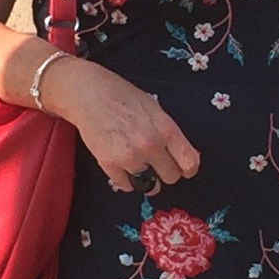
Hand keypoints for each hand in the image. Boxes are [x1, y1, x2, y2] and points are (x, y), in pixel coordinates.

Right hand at [37, 55, 199, 192]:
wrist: (88, 93)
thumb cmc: (122, 96)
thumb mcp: (155, 109)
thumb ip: (169, 134)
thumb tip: (183, 155)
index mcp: (166, 128)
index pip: (190, 162)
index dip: (188, 168)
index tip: (183, 169)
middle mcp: (150, 144)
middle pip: (171, 177)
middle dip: (165, 172)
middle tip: (156, 164)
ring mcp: (130, 156)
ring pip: (149, 185)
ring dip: (145, 177)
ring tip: (136, 162)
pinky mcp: (109, 164)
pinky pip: (126, 185)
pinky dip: (125, 179)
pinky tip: (122, 164)